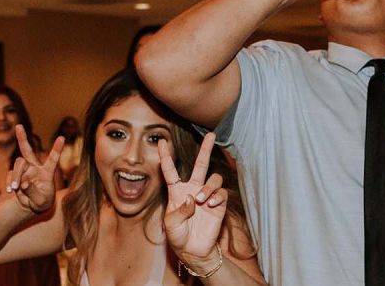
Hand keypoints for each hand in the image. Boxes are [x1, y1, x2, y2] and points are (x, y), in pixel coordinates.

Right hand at [6, 125, 63, 213]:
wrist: (31, 206)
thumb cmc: (42, 202)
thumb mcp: (41, 201)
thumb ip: (33, 192)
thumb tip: (23, 183)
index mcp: (47, 172)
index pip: (53, 159)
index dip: (57, 149)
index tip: (62, 137)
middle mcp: (35, 168)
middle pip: (28, 151)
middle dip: (22, 138)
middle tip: (18, 126)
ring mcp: (24, 171)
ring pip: (18, 164)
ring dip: (15, 176)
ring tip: (15, 188)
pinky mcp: (16, 176)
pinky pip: (10, 175)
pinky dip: (10, 182)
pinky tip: (10, 191)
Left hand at [159, 132, 227, 260]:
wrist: (193, 250)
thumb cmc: (178, 236)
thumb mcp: (171, 225)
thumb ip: (179, 211)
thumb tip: (192, 198)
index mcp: (177, 192)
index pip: (170, 170)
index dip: (166, 156)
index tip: (162, 142)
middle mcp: (193, 189)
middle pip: (201, 165)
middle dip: (206, 149)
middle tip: (212, 135)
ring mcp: (207, 196)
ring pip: (214, 179)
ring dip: (208, 187)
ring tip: (202, 200)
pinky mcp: (219, 205)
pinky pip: (222, 193)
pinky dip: (217, 197)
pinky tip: (212, 206)